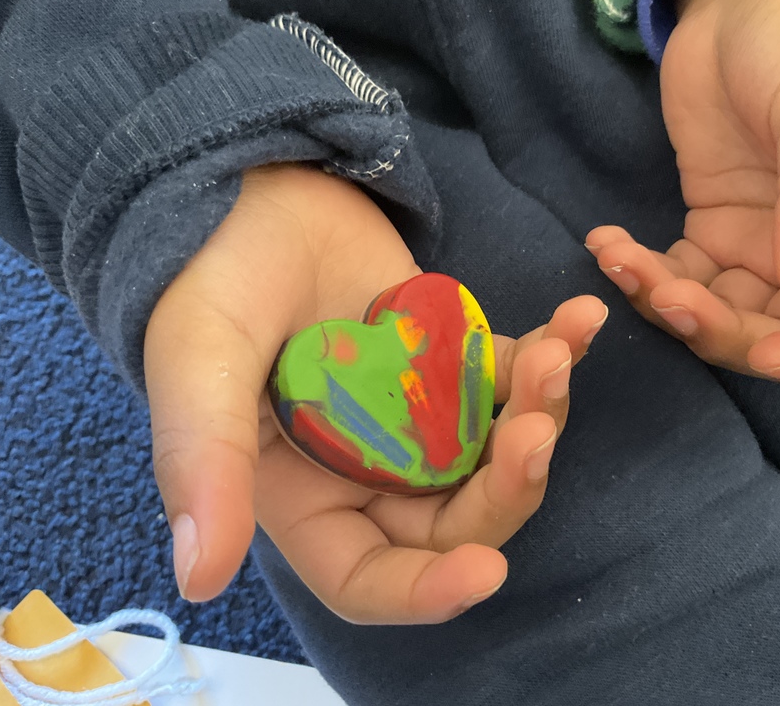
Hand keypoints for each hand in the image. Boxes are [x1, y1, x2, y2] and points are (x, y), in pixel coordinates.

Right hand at [144, 163, 607, 621]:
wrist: (258, 188)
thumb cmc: (213, 276)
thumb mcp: (198, 363)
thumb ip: (204, 462)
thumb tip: (200, 580)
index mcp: (303, 496)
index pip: (369, 578)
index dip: (426, 592)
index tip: (486, 571)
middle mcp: (368, 471)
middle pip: (457, 523)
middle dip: (507, 489)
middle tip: (535, 431)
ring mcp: (419, 419)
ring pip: (498, 455)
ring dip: (539, 416)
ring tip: (555, 353)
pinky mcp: (454, 365)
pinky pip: (512, 381)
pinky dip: (553, 356)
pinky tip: (580, 319)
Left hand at [588, 0, 779, 385]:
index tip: (769, 355)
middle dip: (726, 334)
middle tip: (668, 297)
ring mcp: (767, 244)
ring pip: (725, 316)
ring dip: (671, 305)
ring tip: (623, 260)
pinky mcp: (714, 231)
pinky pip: (680, 280)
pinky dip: (643, 276)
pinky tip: (609, 246)